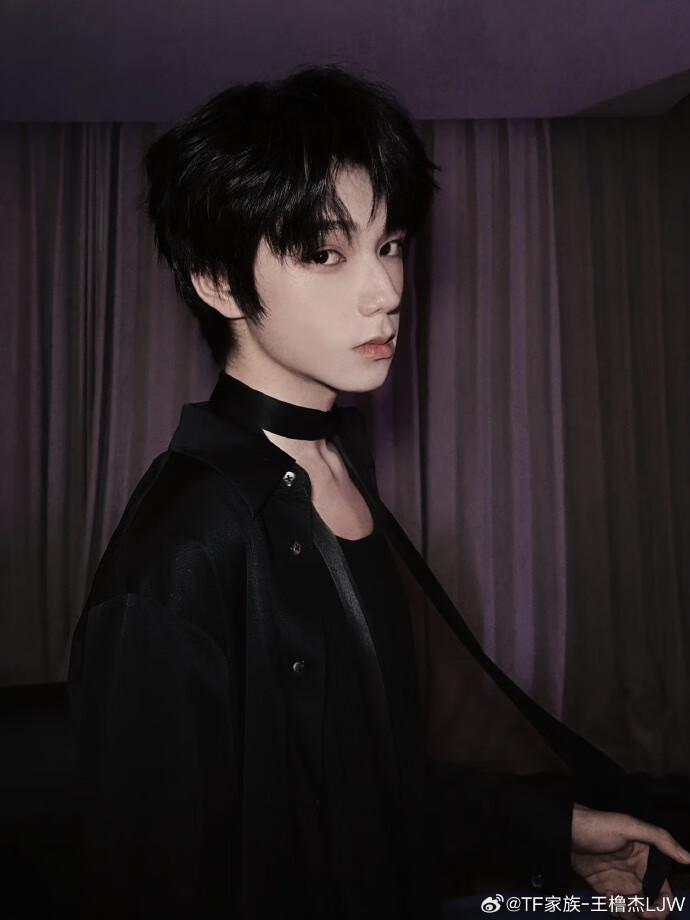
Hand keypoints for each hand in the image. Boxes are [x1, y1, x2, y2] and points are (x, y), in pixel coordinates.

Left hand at [571, 802, 689, 918]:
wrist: (564, 831)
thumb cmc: (596, 824)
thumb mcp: (629, 826)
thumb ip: (659, 839)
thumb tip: (687, 856)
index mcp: (646, 860)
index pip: (663, 890)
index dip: (662, 906)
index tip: (650, 912)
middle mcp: (636, 873)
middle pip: (650, 904)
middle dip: (646, 913)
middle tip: (635, 912)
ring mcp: (620, 881)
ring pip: (635, 909)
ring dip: (631, 915)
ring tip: (620, 907)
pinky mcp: (605, 888)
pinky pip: (617, 907)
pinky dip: (617, 912)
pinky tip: (610, 903)